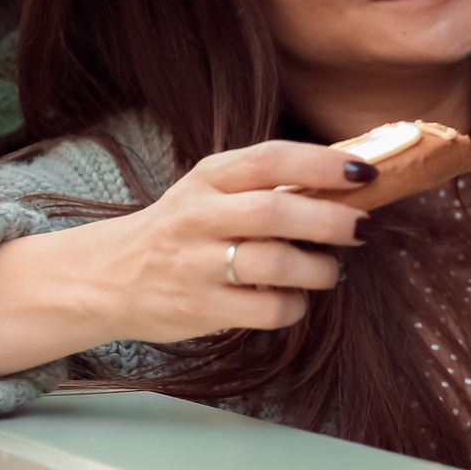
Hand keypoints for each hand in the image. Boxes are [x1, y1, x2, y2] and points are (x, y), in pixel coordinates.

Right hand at [0, 140, 374, 377]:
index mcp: (209, 178)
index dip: (321, 164)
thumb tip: (349, 179)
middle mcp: (200, 216)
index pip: (270, 159)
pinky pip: (266, 310)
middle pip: (275, 214)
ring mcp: (196, 265)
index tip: (362, 173)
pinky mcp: (199, 308)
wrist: (108, 277)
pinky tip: (295, 299)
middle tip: (360, 228)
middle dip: (331, 221)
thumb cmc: (181, 228)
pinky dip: (294, 306)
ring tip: (330, 270)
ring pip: (275, 265)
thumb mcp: (211, 190)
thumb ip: (266, 183)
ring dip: (319, 269)